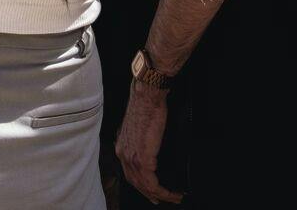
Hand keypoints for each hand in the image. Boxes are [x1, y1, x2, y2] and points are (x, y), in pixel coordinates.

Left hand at [115, 84, 180, 203]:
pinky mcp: (142, 158)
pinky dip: (163, 191)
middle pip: (135, 183)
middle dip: (150, 194)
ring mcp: (131, 157)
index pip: (129, 173)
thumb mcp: (141, 128)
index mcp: (122, 146)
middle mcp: (123, 153)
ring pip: (144, 186)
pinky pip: (151, 182)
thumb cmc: (146, 107)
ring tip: (174, 197)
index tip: (152, 192)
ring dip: (160, 195)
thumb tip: (153, 150)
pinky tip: (172, 192)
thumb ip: (143, 142)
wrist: (146, 97)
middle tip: (162, 200)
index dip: (141, 185)